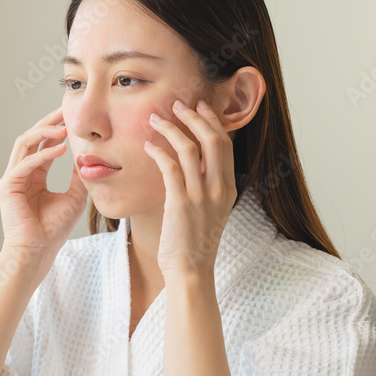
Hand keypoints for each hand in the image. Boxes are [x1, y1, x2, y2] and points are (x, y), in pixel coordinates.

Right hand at [0, 106, 86, 264]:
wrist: (38, 251)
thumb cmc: (54, 229)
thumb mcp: (75, 196)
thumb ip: (78, 175)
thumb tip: (89, 156)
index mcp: (34, 175)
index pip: (42, 144)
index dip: (56, 129)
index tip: (72, 118)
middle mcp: (21, 172)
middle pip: (31, 138)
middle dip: (48, 123)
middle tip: (65, 111)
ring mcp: (12, 178)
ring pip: (24, 144)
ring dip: (44, 133)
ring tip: (63, 127)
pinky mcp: (8, 186)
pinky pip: (25, 164)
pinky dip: (42, 155)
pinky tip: (60, 149)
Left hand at [143, 99, 236, 277]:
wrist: (190, 271)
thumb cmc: (194, 242)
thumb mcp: (209, 210)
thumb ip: (206, 185)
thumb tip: (192, 161)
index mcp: (228, 188)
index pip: (225, 144)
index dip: (212, 121)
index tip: (199, 107)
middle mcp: (219, 189)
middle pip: (213, 139)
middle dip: (194, 117)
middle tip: (177, 104)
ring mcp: (201, 196)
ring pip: (190, 148)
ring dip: (171, 128)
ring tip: (156, 119)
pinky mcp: (180, 203)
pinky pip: (170, 167)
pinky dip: (158, 151)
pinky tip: (148, 145)